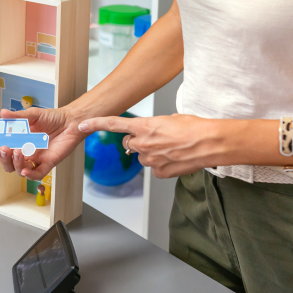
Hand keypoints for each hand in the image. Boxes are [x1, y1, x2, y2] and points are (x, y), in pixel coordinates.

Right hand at [0, 107, 87, 180]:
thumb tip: (2, 113)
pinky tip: (24, 171)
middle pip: (8, 163)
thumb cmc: (52, 118)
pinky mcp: (48, 163)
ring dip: (15, 163)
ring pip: (20, 170)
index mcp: (18, 141)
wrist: (71, 120)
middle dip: (2, 158)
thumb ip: (18, 116)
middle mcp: (25, 152)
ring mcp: (36, 159)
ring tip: (17, 151)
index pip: (2, 150)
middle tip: (2, 149)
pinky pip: (37, 174)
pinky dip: (30, 174)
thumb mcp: (33, 115)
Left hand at [79, 114, 227, 177]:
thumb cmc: (195, 127)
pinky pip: (154, 169)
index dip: (95, 125)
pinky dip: (162, 164)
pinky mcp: (159, 173)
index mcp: (145, 126)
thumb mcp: (170, 119)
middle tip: (156, 139)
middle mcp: (143, 143)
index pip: (113, 124)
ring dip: (152, 153)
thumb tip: (151, 133)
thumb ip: (153, 126)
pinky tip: (175, 158)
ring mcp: (150, 160)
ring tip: (172, 148)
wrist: (210, 143)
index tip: (81, 126)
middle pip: (129, 144)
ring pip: (143, 157)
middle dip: (138, 142)